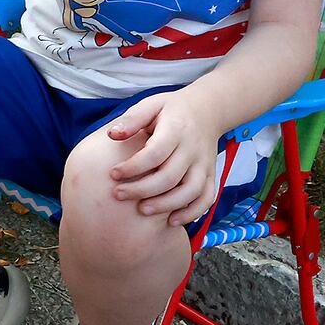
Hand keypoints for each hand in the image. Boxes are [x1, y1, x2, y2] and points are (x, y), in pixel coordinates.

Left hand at [107, 91, 221, 226]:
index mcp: (176, 129)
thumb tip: (112, 135)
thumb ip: (132, 119)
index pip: (155, 154)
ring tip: (142, 210)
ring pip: (190, 192)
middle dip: (143, 189)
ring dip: (167, 204)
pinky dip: (192, 212)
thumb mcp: (151, 104)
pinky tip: (172, 220)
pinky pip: (207, 198)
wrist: (207, 110)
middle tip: (119, 194)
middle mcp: (193, 149)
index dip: (133, 167)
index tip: (113, 174)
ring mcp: (205, 164)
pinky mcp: (212, 175)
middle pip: (170, 177)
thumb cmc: (171, 109)